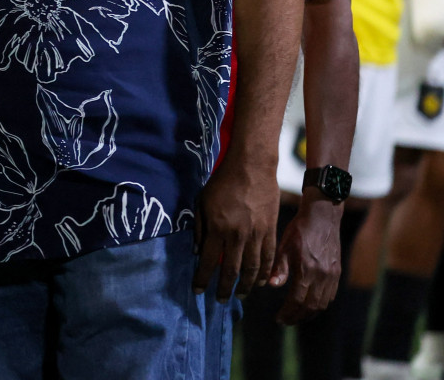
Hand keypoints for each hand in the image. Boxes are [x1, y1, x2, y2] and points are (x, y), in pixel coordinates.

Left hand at [194, 157, 279, 301]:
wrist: (251, 168)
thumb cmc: (222, 184)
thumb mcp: (202, 203)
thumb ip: (200, 229)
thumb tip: (198, 253)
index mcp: (218, 229)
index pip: (209, 261)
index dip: (203, 279)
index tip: (198, 290)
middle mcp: (237, 236)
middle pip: (232, 270)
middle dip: (224, 288)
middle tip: (220, 301)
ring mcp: (257, 235)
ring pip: (253, 269)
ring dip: (246, 286)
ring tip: (240, 295)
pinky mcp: (271, 231)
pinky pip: (269, 258)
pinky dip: (266, 273)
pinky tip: (262, 282)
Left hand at [267, 195, 342, 323]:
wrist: (323, 217)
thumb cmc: (299, 230)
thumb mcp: (283, 246)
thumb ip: (279, 268)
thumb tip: (272, 287)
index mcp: (307, 270)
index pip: (297, 301)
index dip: (288, 313)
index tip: (278, 319)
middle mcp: (322, 276)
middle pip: (311, 307)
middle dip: (297, 317)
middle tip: (285, 321)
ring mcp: (332, 276)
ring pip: (322, 304)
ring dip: (309, 314)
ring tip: (296, 316)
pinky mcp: (337, 273)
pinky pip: (330, 296)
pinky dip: (320, 305)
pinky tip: (310, 305)